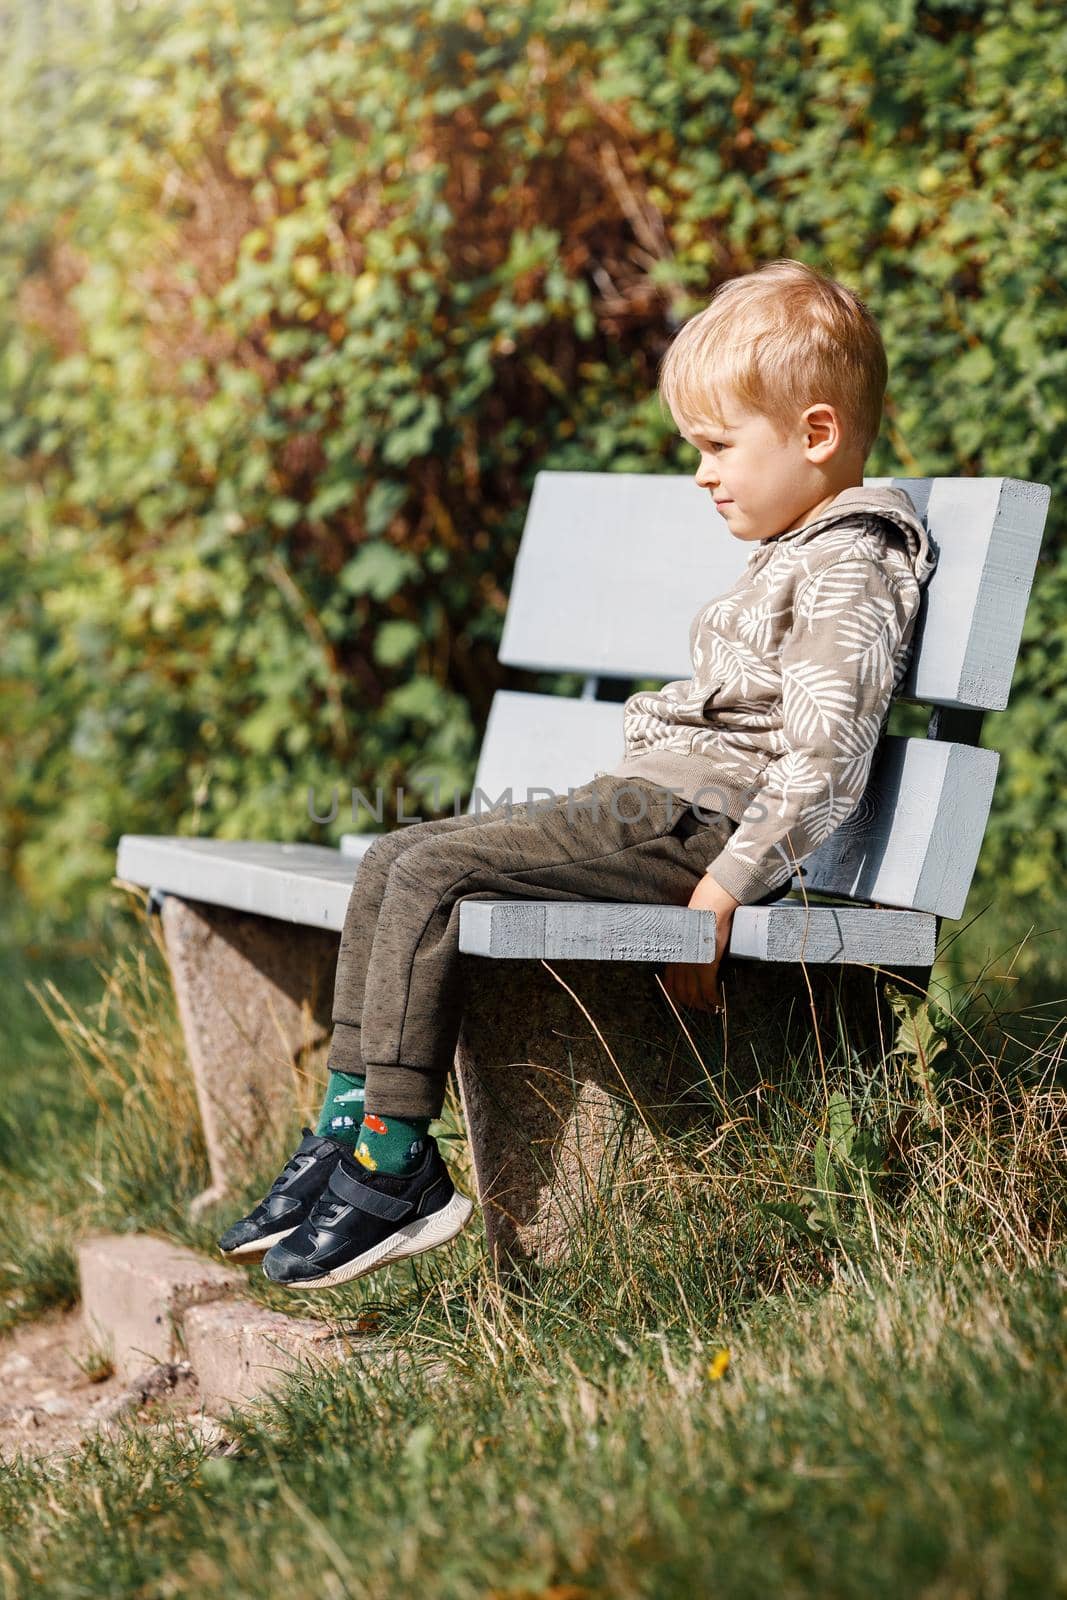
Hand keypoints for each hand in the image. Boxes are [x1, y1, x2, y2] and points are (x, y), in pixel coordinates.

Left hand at [662, 874, 739, 1012]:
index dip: (677, 999)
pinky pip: (709, 991)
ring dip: (704, 1006)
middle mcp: (680, 964)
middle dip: (692, 1005)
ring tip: (712, 1009)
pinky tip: (719, 1004)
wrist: (709, 908)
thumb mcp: (686, 935)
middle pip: (681, 994)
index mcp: (674, 957)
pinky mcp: (707, 966)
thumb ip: (685, 948)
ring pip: (694, 996)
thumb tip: (691, 956)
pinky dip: (714, 1000)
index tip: (684, 1005)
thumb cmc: (700, 918)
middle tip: (702, 1009)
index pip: (669, 986)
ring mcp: (692, 966)